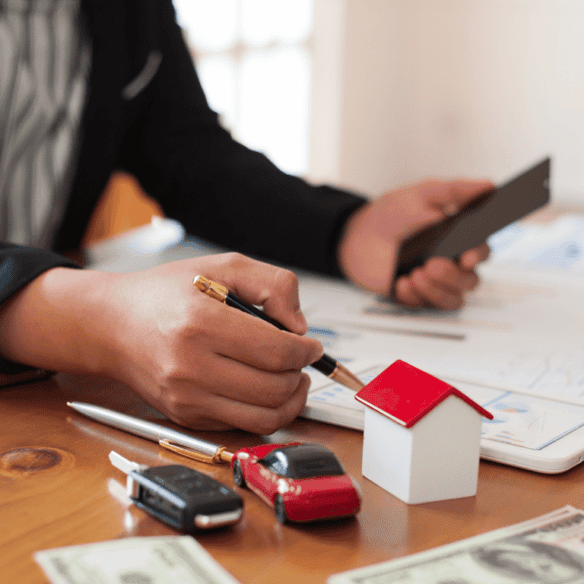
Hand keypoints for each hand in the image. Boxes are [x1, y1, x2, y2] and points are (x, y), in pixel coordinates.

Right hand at [0, 253, 322, 432]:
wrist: (113, 326)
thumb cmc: (165, 294)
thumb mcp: (222, 266)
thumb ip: (272, 284)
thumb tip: (299, 327)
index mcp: (202, 324)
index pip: (276, 351)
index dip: (306, 351)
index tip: (310, 345)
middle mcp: (191, 368)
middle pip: (275, 388)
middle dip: (301, 374)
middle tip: (302, 360)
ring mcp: (186, 399)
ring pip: (264, 417)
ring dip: (291, 400)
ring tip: (291, 379)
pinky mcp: (186, 417)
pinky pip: (242, 426)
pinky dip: (265, 411)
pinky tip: (263, 389)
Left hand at [337, 179, 493, 308]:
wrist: (357, 234)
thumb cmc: (391, 215)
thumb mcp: (422, 194)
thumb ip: (455, 191)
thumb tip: (486, 186)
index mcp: (458, 239)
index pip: (481, 251)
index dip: (478, 255)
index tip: (467, 256)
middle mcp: (450, 264)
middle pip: (469, 280)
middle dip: (452, 275)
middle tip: (432, 264)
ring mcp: (433, 282)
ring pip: (453, 299)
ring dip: (437, 289)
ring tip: (417, 273)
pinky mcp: (415, 296)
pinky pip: (424, 305)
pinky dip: (414, 296)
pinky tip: (402, 281)